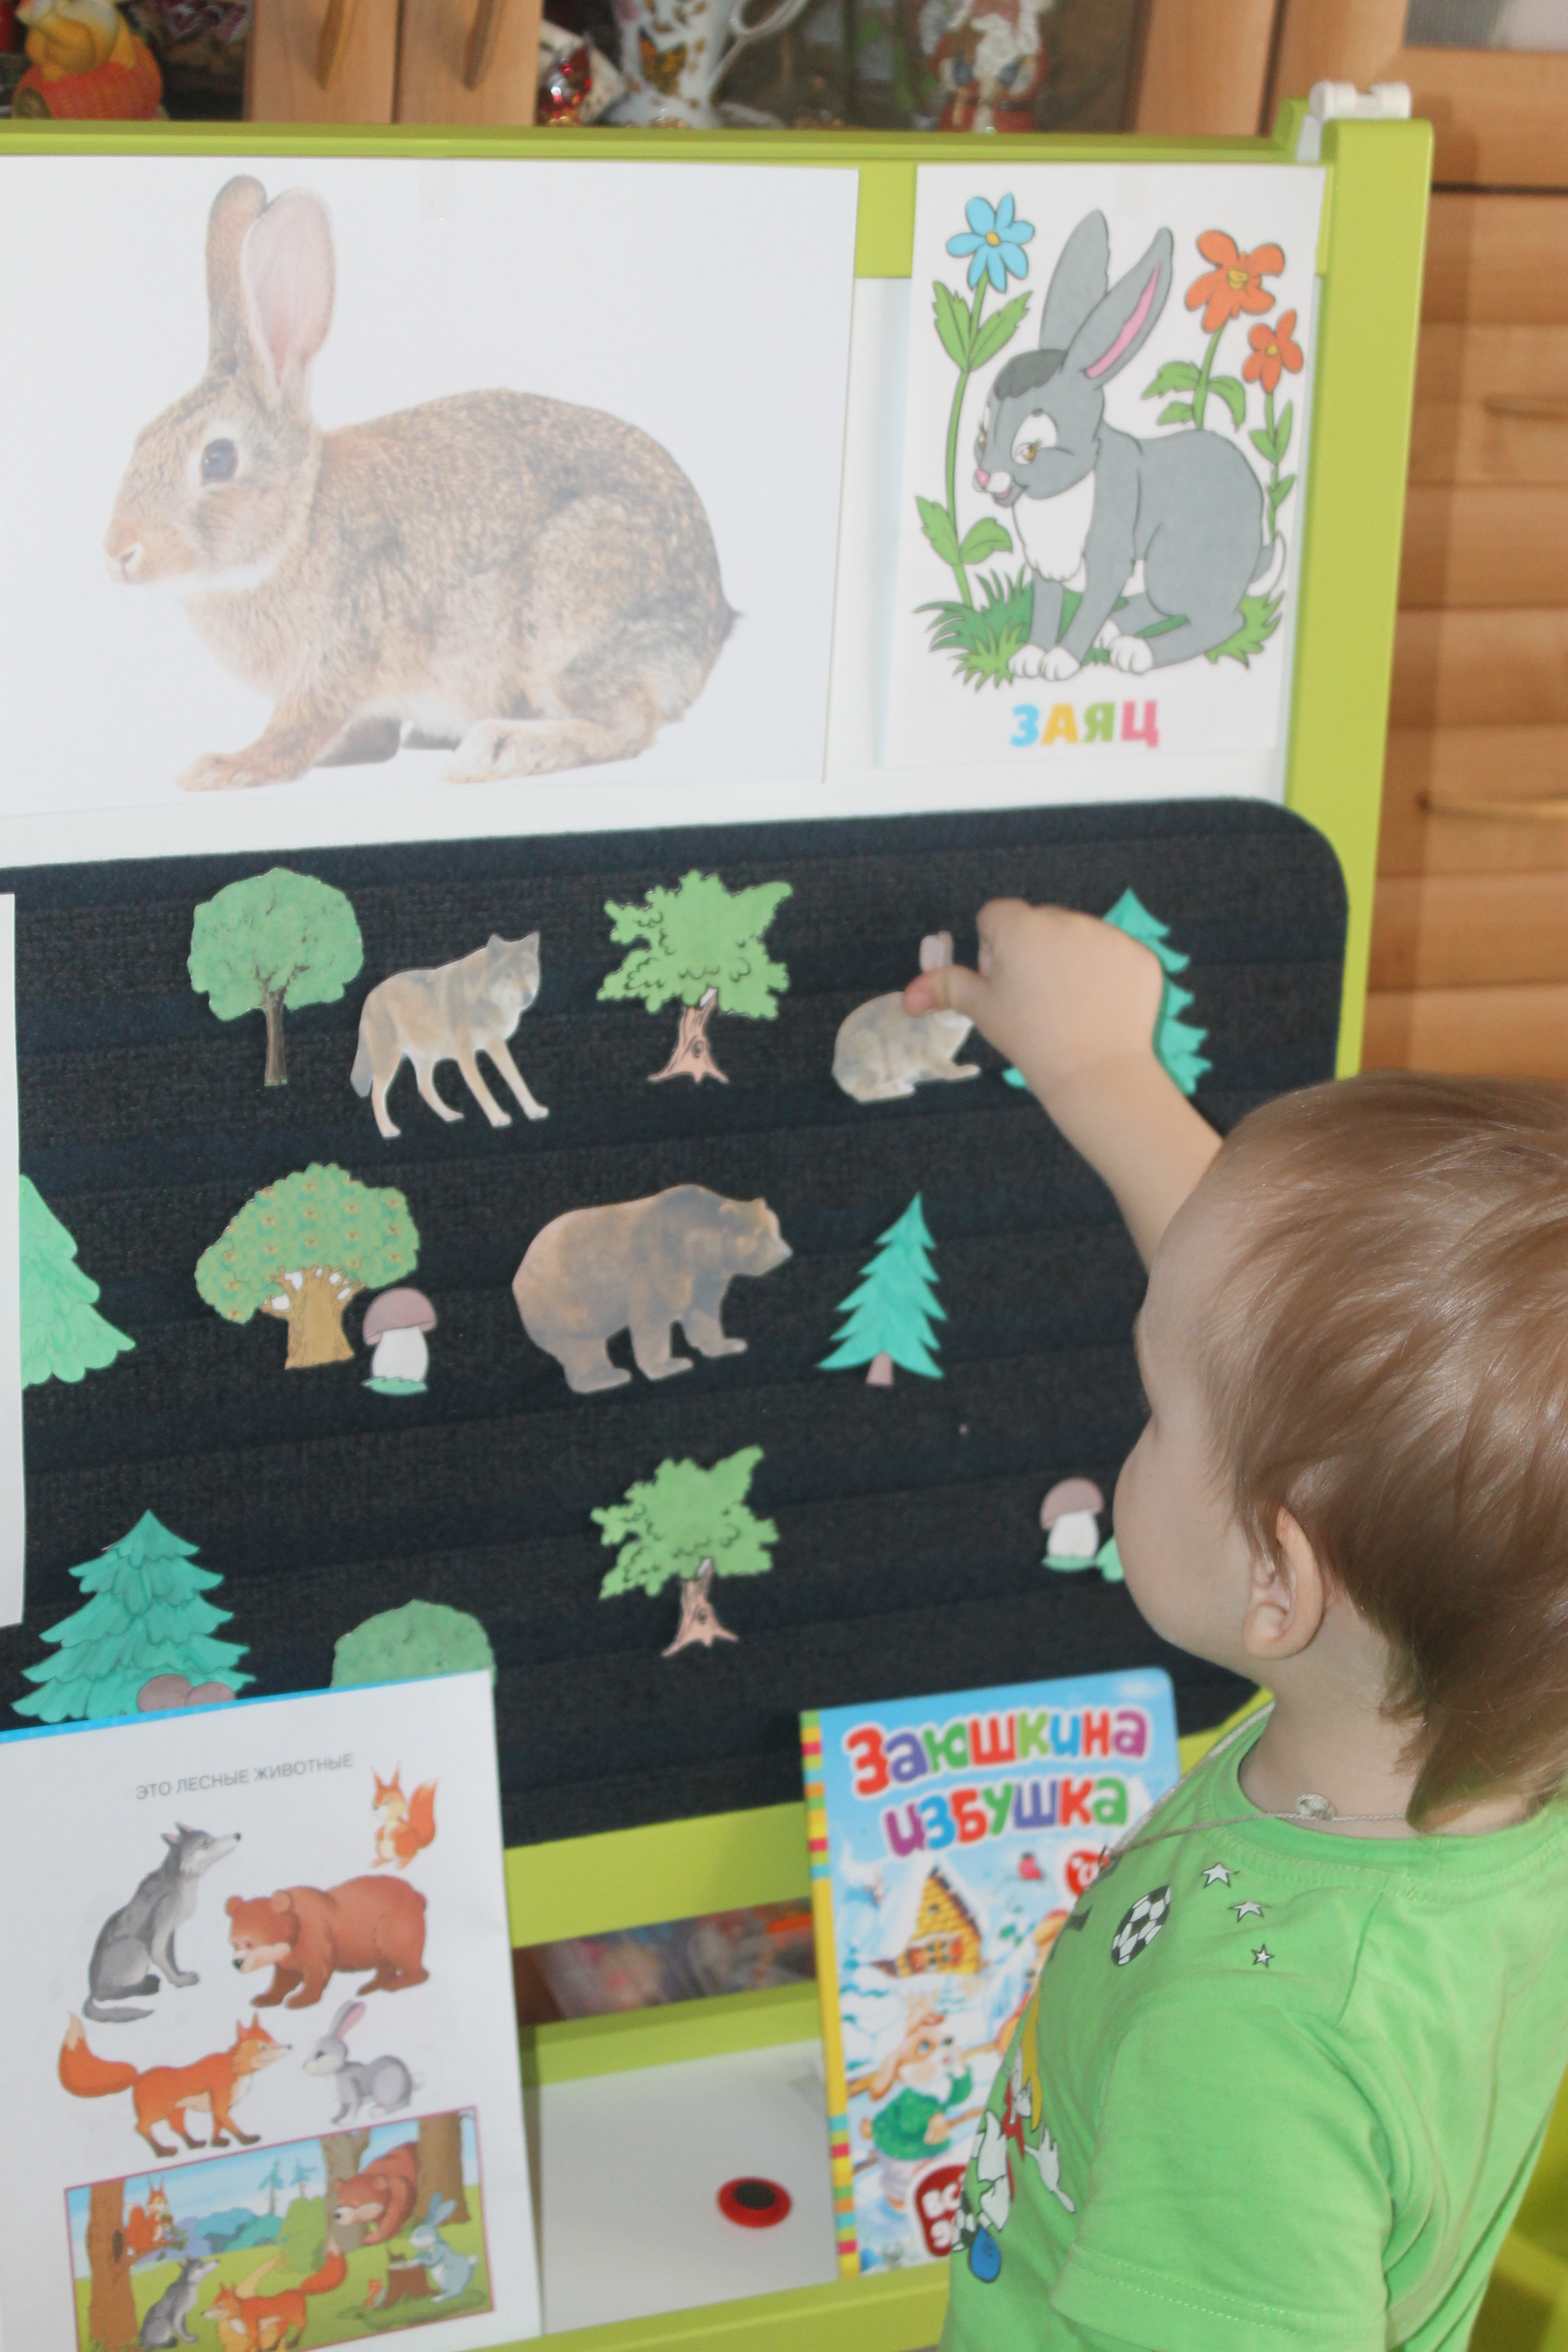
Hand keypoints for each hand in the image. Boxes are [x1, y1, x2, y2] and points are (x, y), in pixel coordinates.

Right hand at [902, 900, 1163, 1111]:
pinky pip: (1114, 956)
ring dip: (1070, 961)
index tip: (1004, 984)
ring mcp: (1107, 936)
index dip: (992, 949)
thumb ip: (947, 988)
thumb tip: (908, 996)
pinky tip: (1100, 1009)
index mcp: (1020, 927)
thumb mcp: (983, 1011)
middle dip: (1032, 952)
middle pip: (1038, 923)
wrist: (1096, 1073)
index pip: (995, 916)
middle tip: (1036, 1001)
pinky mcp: (1138, 956)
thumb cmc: (1031, 1040)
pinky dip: (1107, 976)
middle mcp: (1066, 920)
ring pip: (1077, 938)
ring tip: (1070, 1008)